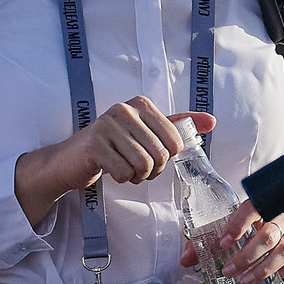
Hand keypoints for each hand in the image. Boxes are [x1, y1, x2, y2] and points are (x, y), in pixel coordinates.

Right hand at [14, 98, 215, 227]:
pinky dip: (121, 179)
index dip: (167, 157)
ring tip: (125, 169)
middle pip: (160, 154)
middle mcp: (124, 109)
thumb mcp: (146, 132)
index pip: (175, 139)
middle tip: (138, 168)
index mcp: (141, 104)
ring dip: (137, 176)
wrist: (70, 160)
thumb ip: (178, 125)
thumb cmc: (112, 147)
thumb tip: (212, 121)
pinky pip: (124, 172)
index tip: (152, 156)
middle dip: (153, 170)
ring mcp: (107, 125)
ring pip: (143, 164)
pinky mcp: (94, 145)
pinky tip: (112, 171)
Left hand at [181, 198, 283, 283]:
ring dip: (263, 268)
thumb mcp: (228, 240)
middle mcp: (278, 222)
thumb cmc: (247, 240)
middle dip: (246, 255)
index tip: (223, 242)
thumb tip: (185, 260)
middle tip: (229, 271)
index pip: (252, 209)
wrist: (274, 247)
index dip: (237, 224)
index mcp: (259, 211)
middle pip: (267, 235)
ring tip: (245, 281)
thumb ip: (206, 247)